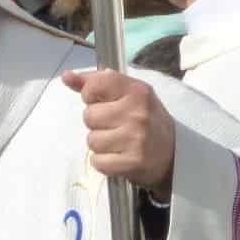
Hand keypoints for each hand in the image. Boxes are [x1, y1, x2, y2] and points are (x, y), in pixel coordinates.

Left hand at [62, 68, 175, 196]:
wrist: (174, 154)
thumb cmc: (145, 120)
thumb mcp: (128, 95)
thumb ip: (96, 83)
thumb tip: (66, 76)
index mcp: (138, 91)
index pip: (95, 85)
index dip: (91, 95)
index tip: (102, 101)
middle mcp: (138, 113)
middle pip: (89, 116)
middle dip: (97, 123)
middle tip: (116, 126)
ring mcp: (136, 139)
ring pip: (92, 140)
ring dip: (100, 144)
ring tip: (119, 142)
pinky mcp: (132, 162)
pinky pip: (97, 161)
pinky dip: (104, 162)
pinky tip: (119, 157)